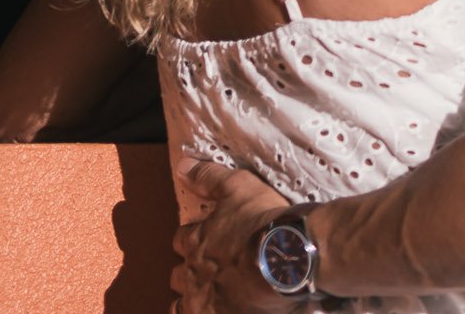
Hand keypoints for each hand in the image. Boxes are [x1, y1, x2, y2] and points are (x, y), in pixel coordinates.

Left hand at [173, 158, 296, 313]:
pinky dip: (210, 313)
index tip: (203, 236)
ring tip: (208, 299)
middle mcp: (195, 275)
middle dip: (188, 273)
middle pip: (179, 276)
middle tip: (206, 271)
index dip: (192, 238)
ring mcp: (206, 302)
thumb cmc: (261, 223)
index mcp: (197, 242)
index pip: (181, 239)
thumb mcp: (238, 188)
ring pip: (184, 306)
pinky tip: (223, 309)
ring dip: (192, 301)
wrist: (286, 258)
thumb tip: (182, 166)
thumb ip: (209, 177)